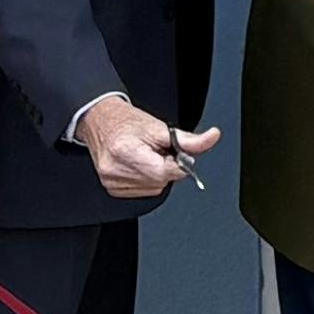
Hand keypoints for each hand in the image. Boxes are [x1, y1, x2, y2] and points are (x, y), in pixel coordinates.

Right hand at [83, 96, 217, 200]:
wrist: (102, 122)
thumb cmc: (128, 123)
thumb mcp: (160, 127)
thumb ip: (188, 139)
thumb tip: (212, 138)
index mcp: (126, 153)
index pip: (165, 171)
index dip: (178, 164)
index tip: (178, 154)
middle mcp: (116, 170)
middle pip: (161, 181)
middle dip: (168, 167)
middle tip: (159, 151)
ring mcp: (112, 182)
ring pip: (155, 188)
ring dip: (157, 174)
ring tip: (147, 157)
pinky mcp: (112, 188)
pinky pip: (143, 191)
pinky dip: (147, 179)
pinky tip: (140, 166)